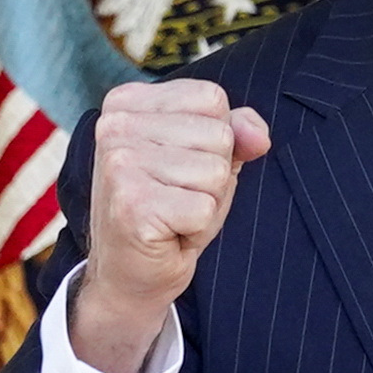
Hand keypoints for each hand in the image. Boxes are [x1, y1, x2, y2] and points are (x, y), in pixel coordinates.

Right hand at [72, 80, 269, 372]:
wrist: (128, 273)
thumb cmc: (168, 208)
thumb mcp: (206, 159)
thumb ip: (236, 133)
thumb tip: (258, 136)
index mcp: (127, 102)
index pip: (211, 99)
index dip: (215, 140)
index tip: (180, 166)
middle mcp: (114, 125)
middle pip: (218, 135)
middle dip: (212, 176)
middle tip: (176, 198)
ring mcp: (119, 164)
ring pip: (216, 173)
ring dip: (206, 203)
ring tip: (173, 214)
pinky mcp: (132, 205)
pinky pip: (205, 208)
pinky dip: (198, 228)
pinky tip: (168, 233)